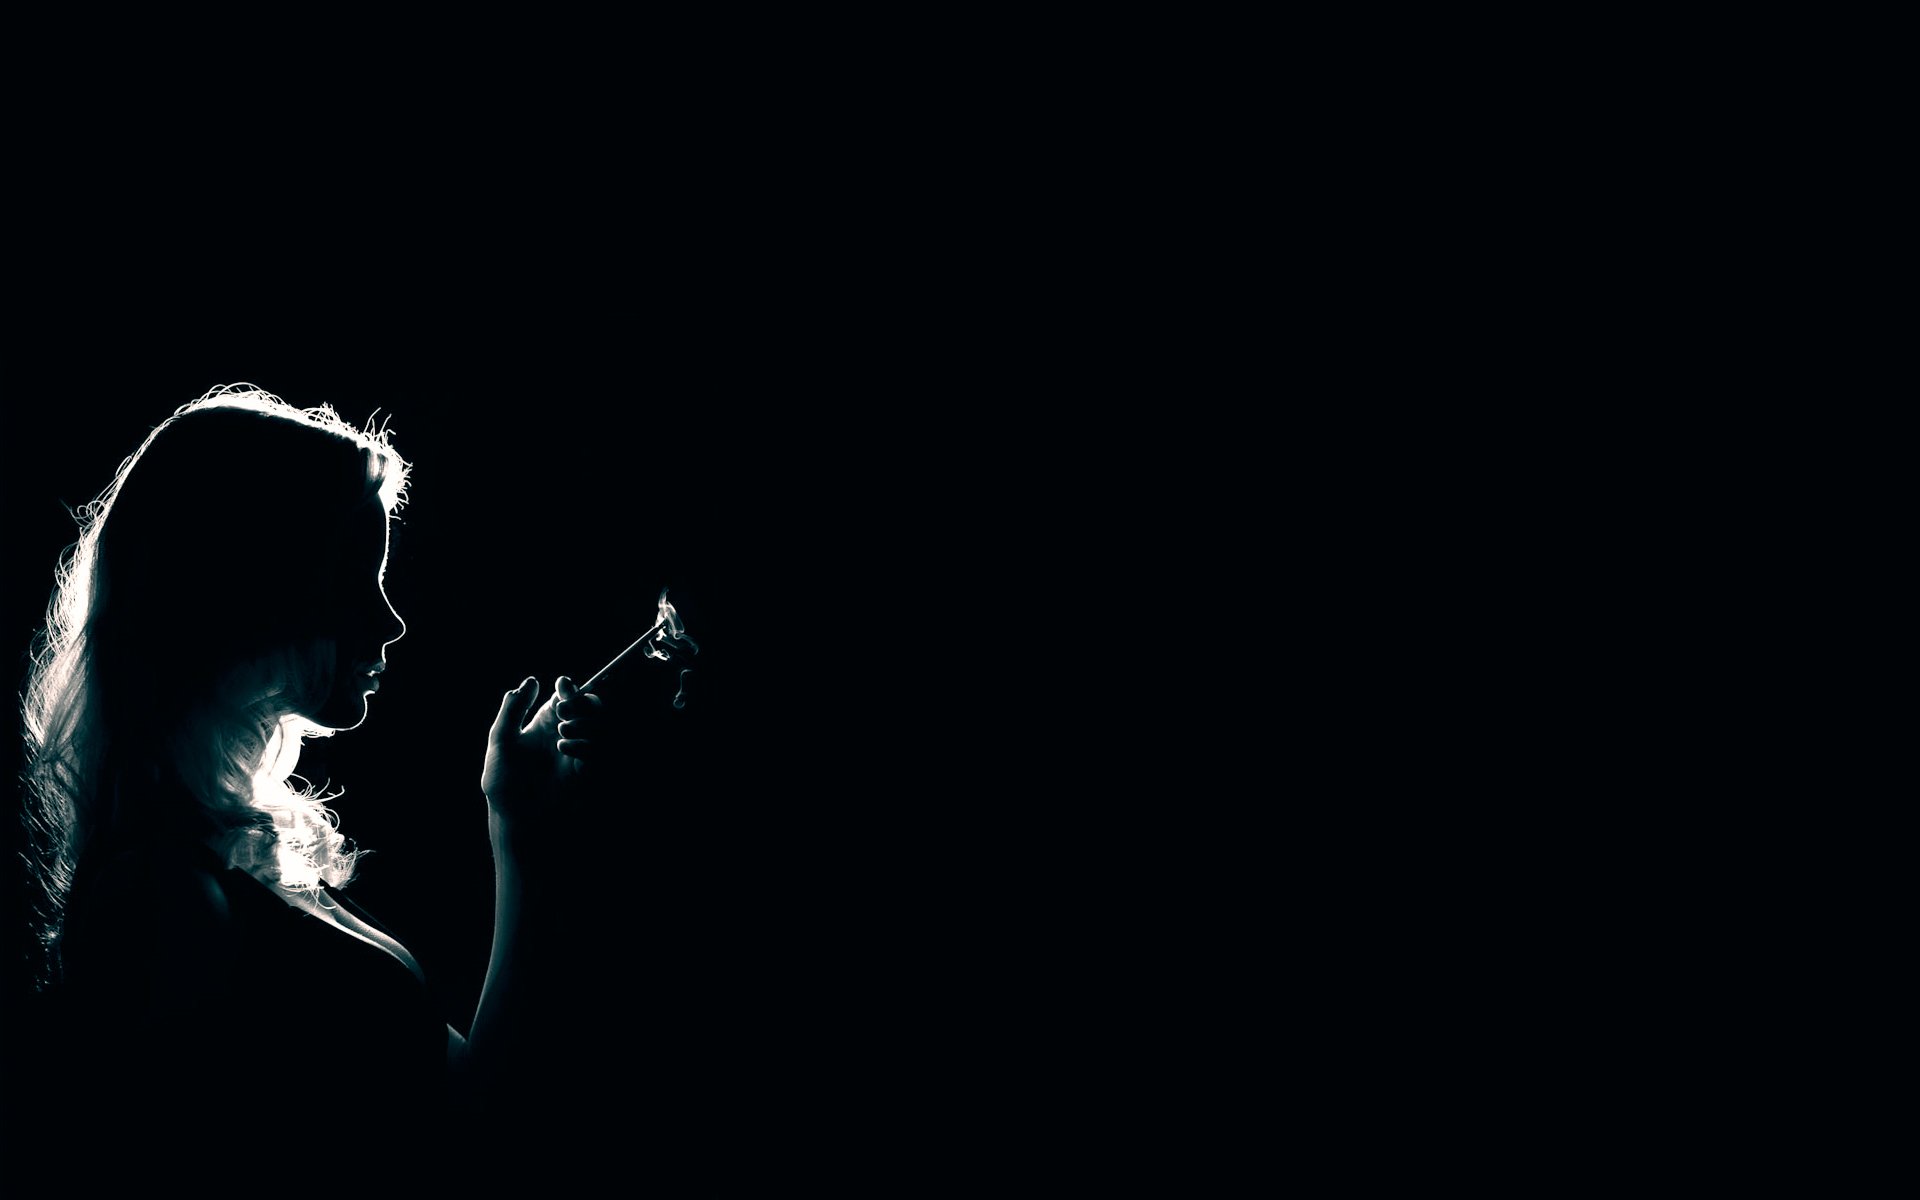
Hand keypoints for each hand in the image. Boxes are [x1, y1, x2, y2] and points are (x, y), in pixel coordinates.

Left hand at [481, 675, 602, 821]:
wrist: (514, 817)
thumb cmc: (504, 780)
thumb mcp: (501, 739)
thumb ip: (513, 708)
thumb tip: (531, 680)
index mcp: (545, 721)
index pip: (566, 695)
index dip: (569, 687)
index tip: (562, 685)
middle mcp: (565, 733)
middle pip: (591, 706)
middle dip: (583, 702)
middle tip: (563, 710)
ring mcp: (577, 752)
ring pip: (600, 725)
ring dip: (585, 722)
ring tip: (561, 732)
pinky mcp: (585, 771)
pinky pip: (599, 750)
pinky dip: (586, 743)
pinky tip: (564, 748)